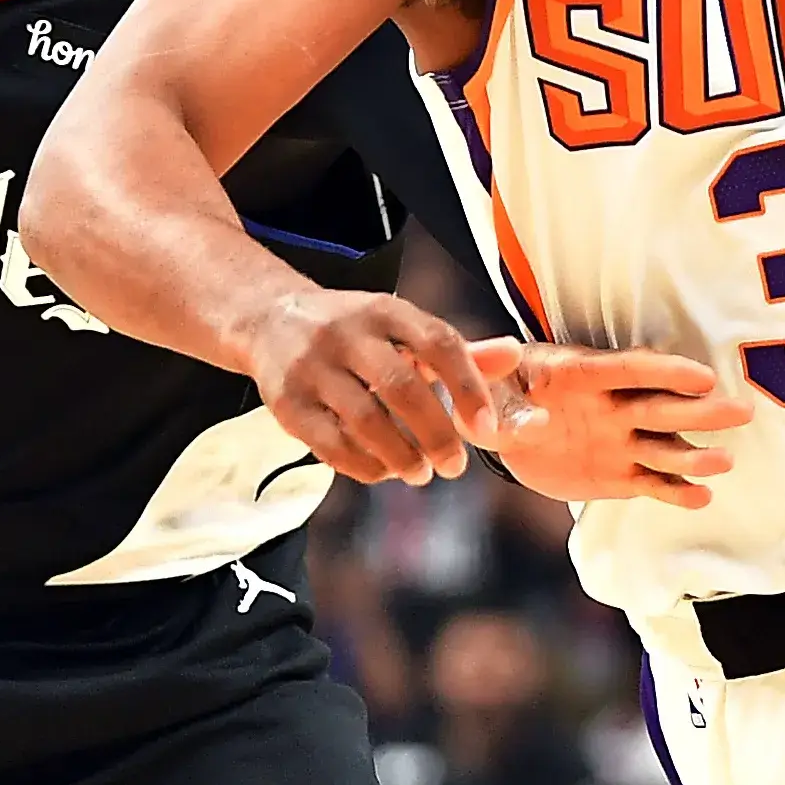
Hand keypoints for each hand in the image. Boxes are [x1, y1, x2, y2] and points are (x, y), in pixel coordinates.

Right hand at [245, 289, 509, 484]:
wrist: (269, 319)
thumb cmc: (356, 332)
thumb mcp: (403, 327)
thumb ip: (459, 350)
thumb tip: (515, 356)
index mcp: (386, 310)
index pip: (438, 343)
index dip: (468, 387)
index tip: (488, 428)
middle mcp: (346, 334)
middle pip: (401, 388)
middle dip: (436, 434)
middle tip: (457, 465)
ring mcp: (311, 368)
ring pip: (364, 420)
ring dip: (401, 456)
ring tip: (422, 473)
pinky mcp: (285, 403)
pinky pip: (330, 444)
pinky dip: (364, 465)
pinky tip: (385, 471)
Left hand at [487, 341, 747, 506]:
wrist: (494, 424)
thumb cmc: (489, 396)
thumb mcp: (480, 397)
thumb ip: (504, 409)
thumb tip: (537, 419)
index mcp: (578, 374)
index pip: (627, 370)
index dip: (665, 373)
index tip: (702, 377)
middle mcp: (609, 406)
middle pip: (659, 407)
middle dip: (700, 411)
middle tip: (742, 411)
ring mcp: (618, 440)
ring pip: (662, 447)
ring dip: (693, 455)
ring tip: (725, 461)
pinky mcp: (618, 473)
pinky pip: (650, 482)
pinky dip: (674, 491)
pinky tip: (701, 497)